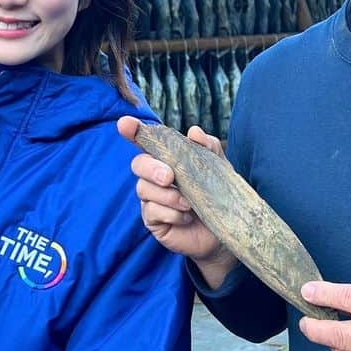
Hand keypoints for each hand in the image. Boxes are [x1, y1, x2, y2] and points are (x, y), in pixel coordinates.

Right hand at [117, 116, 238, 287]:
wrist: (225, 227)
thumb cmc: (217, 193)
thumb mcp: (218, 167)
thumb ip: (208, 148)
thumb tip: (194, 132)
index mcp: (167, 159)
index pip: (146, 142)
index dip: (133, 131)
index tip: (124, 123)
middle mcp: (154, 177)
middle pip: (138, 164)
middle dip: (151, 168)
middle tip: (169, 177)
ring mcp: (151, 199)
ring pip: (144, 190)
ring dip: (167, 195)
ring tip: (188, 203)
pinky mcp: (153, 220)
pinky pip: (152, 211)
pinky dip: (171, 213)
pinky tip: (186, 216)